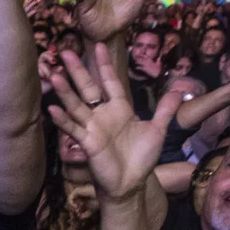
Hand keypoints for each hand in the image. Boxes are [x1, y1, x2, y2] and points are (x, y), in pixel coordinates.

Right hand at [46, 44, 179, 200]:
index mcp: (120, 108)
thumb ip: (165, 110)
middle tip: (65, 52)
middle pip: (87, 88)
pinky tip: (52, 108)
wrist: (131, 183)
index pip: (110, 81)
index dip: (104, 65)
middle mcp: (103, 114)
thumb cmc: (141, 158)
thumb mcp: (158, 130)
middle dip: (77, 71)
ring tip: (54, 74)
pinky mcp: (88, 142)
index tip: (98, 45)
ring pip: (76, 105)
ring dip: (65, 91)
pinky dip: (63, 119)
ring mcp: (93, 128)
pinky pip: (73, 128)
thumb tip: (178, 91)